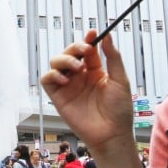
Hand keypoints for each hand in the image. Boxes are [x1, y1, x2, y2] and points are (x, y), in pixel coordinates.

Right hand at [41, 30, 134, 155]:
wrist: (112, 134)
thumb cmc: (119, 110)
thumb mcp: (121, 80)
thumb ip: (113, 57)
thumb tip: (107, 36)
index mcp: (96, 71)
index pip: (87, 50)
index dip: (88, 40)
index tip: (93, 33)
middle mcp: (80, 76)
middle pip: (70, 52)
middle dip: (75, 47)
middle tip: (85, 50)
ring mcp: (69, 86)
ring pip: (56, 62)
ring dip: (64, 59)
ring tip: (76, 67)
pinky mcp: (58, 97)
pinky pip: (47, 79)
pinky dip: (53, 74)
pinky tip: (66, 79)